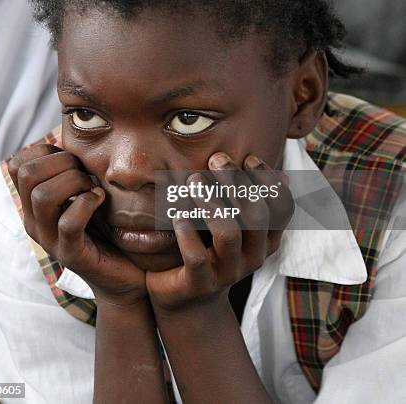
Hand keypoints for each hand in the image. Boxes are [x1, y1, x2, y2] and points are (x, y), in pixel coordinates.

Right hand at [8, 145, 146, 305]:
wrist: (124, 275)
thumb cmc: (107, 227)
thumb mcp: (85, 193)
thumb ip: (74, 171)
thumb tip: (76, 138)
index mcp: (34, 204)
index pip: (19, 163)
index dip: (47, 151)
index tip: (73, 161)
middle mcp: (34, 221)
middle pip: (27, 173)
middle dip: (62, 163)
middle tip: (86, 174)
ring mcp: (50, 239)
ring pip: (43, 195)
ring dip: (76, 182)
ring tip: (93, 189)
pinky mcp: (71, 254)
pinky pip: (69, 222)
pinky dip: (88, 203)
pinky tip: (101, 201)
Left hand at [146, 152, 293, 313]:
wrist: (188, 302)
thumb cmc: (211, 250)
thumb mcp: (234, 225)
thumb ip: (250, 200)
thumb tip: (283, 174)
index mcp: (266, 240)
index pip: (282, 209)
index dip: (269, 181)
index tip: (248, 157)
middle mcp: (253, 257)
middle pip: (256, 216)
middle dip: (237, 182)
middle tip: (216, 159)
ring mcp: (227, 273)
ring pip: (228, 234)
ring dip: (211, 203)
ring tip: (194, 181)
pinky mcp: (200, 285)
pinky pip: (197, 258)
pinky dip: (187, 232)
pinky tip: (177, 214)